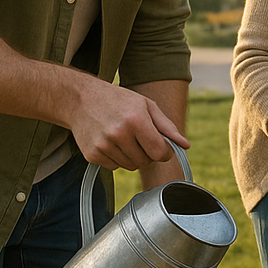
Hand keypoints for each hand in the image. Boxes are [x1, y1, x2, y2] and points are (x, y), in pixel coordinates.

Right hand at [68, 80, 188, 170]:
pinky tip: (112, 143)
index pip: (159, 152)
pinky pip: (114, 167)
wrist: (81, 99)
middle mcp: (119, 134)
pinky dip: (117, 159)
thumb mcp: (147, 106)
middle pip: (145, 161)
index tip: (163, 148)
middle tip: (142, 140)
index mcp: (136, 120)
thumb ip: (167, 127)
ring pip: (130, 166)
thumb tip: (186, 145)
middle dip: (149, 154)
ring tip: (126, 139)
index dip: (165, 153)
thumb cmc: (119, 100)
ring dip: (133, 157)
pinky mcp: (92, 155)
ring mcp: (103, 146)